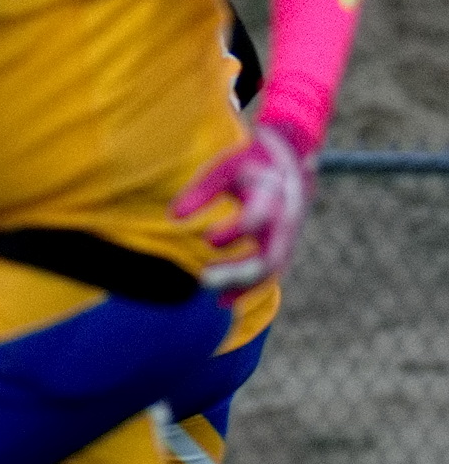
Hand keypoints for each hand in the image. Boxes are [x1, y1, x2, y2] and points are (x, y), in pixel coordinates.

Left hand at [173, 118, 312, 293]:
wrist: (290, 161)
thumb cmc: (250, 163)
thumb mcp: (225, 167)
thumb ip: (201, 191)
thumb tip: (173, 217)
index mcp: (272, 195)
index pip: (259, 219)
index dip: (235, 232)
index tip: (207, 239)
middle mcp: (285, 221)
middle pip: (267, 256)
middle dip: (237, 271)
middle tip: (204, 278)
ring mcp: (288, 237)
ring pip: (270, 271)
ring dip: (242, 286)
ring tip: (212, 294)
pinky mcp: (285, 247)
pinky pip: (271, 275)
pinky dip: (249, 290)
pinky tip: (222, 301)